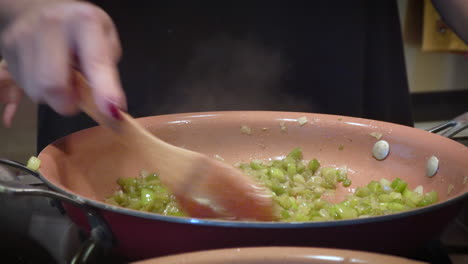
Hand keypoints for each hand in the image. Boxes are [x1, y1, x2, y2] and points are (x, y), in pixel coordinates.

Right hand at [0, 1, 125, 122]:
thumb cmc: (79, 28)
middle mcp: (51, 26)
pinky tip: (47, 72)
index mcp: (84, 22)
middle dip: (68, 103)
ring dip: (53, 96)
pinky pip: (25, 87)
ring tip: (61, 75)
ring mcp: (24, 37)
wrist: (37, 6)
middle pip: (53, 84)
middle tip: (77, 96)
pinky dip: (40, 90)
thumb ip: (108, 70)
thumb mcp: (105, 38)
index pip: (95, 62)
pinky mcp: (7, 50)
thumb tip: (109, 105)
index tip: (111, 112)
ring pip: (37, 91)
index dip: (104, 91)